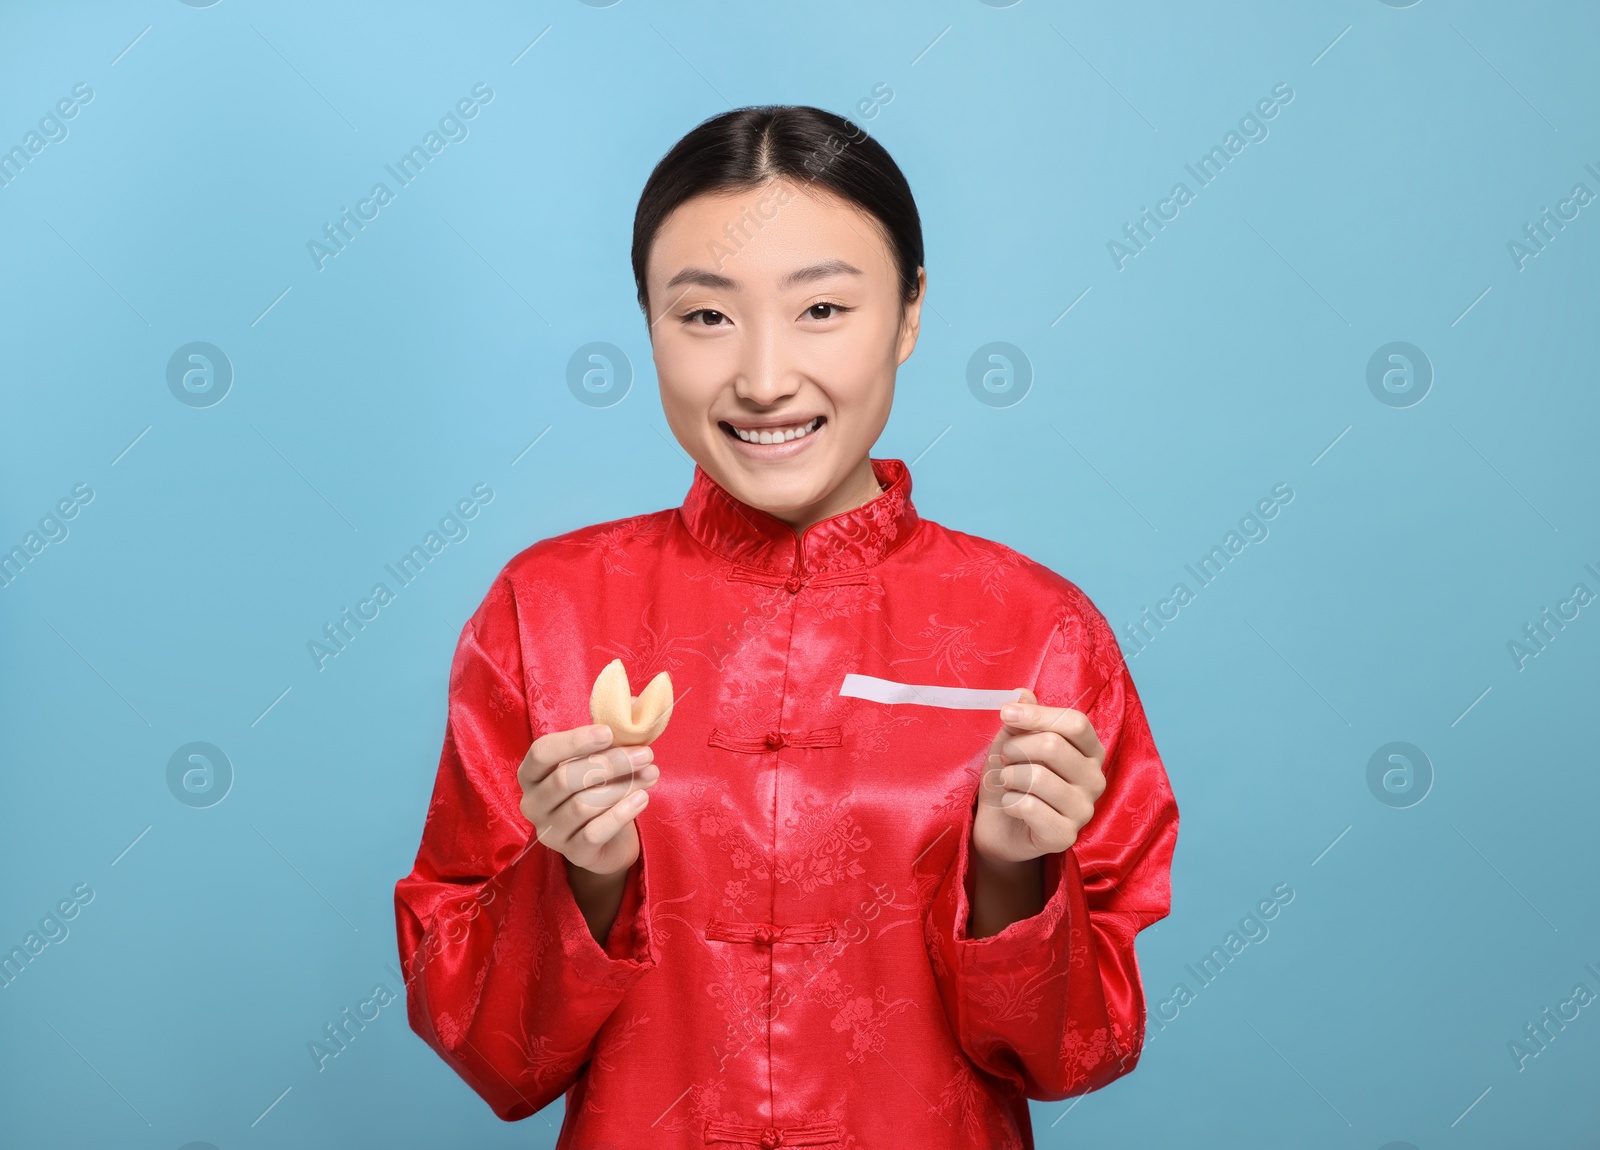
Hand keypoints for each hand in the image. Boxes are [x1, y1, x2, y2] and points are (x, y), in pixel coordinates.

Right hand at [517, 723, 658, 876]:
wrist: (609, 837)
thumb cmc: (598, 787)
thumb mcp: (597, 759)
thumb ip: (607, 737)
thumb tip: (635, 706)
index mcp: (531, 774)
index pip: (541, 752)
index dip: (574, 741)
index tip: (609, 733)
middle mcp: (533, 804)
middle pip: (565, 779)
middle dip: (610, 763)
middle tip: (646, 753)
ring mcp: (550, 832)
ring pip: (582, 805)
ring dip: (622, 787)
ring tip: (651, 774)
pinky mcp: (573, 854)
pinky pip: (594, 833)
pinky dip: (620, 813)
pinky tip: (642, 798)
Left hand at [972, 689, 1106, 865]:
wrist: (998, 824)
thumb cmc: (1013, 775)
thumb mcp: (1014, 739)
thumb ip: (1023, 717)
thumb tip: (1023, 694)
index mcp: (1090, 751)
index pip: (1075, 722)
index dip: (1037, 715)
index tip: (1006, 714)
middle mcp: (1095, 779)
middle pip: (1053, 746)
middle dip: (1015, 748)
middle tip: (1005, 758)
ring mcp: (1084, 810)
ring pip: (1038, 777)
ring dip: (1009, 776)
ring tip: (1007, 782)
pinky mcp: (1065, 836)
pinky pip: (1029, 807)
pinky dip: (1008, 802)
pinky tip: (1011, 806)